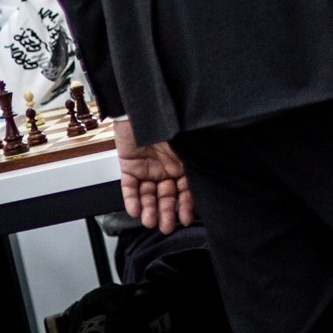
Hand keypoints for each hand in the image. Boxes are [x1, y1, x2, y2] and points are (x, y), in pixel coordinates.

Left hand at [115, 117, 195, 234]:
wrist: (144, 105)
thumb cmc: (172, 118)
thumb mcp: (188, 144)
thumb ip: (193, 162)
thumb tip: (203, 182)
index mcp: (183, 164)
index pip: (185, 191)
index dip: (185, 205)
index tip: (184, 219)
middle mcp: (166, 169)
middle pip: (166, 196)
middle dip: (166, 212)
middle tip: (165, 227)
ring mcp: (147, 168)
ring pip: (148, 195)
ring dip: (149, 209)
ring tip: (149, 221)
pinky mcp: (129, 166)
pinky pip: (129, 186)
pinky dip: (131, 199)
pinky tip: (134, 210)